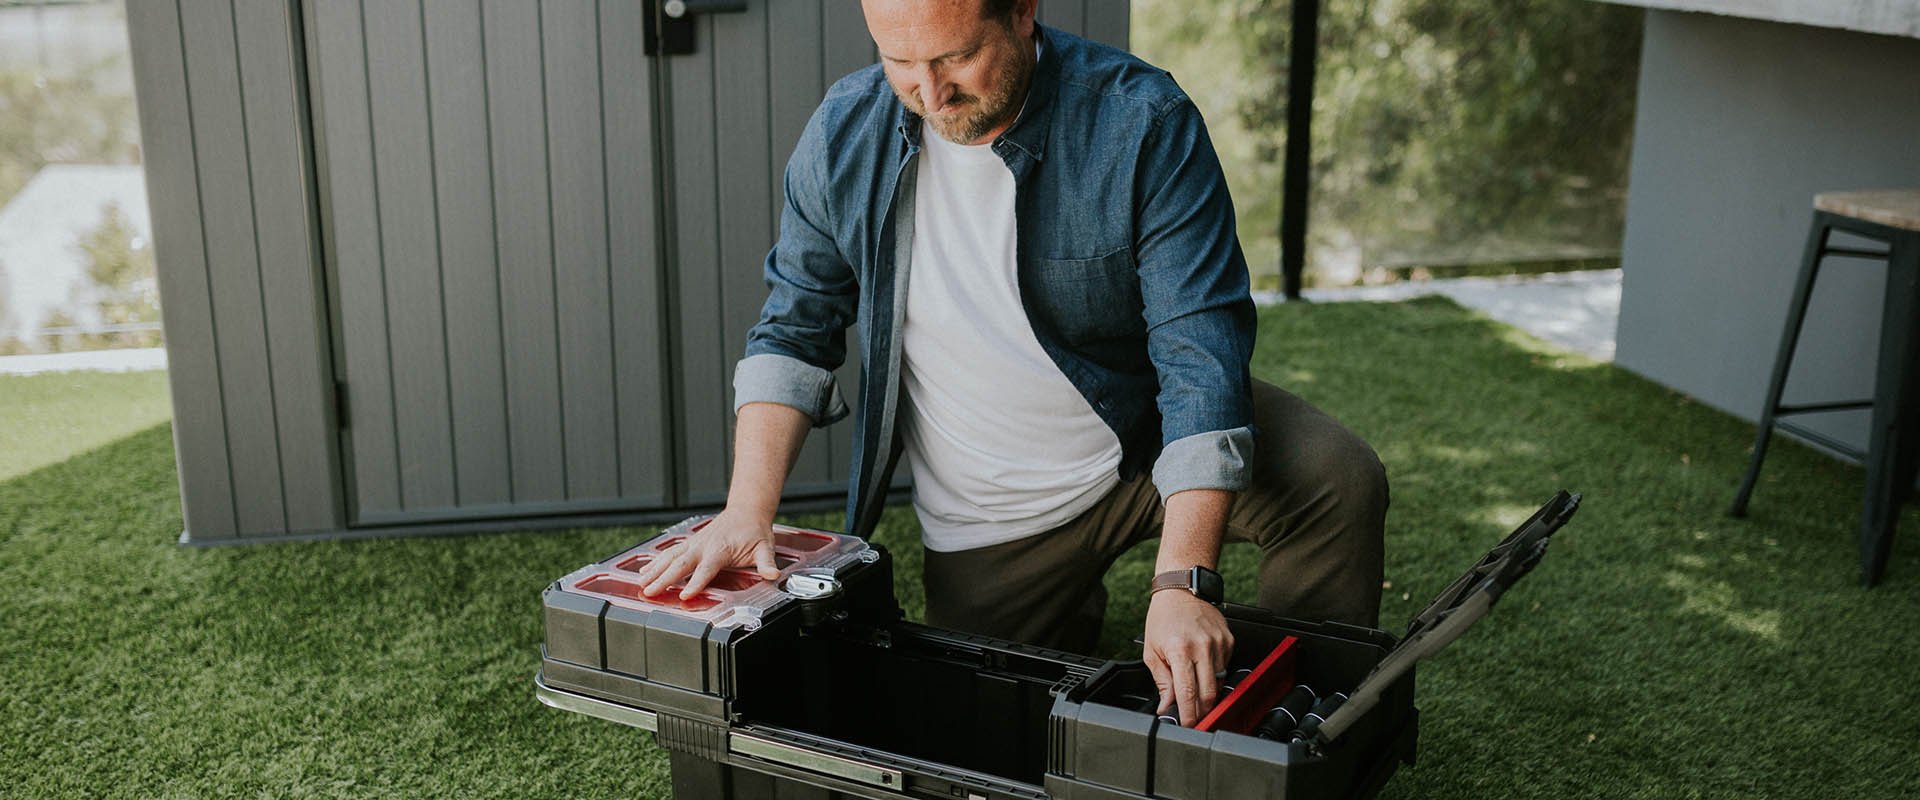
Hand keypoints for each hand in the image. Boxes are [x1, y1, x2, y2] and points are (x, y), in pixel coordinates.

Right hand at [632, 508, 782, 598]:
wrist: (746, 510)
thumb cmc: (755, 531)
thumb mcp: (765, 547)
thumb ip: (766, 563)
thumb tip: (772, 575)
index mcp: (720, 549)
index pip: (706, 569)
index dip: (695, 582)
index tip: (685, 595)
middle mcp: (703, 545)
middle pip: (680, 564)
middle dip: (664, 578)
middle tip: (650, 592)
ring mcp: (694, 543)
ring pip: (670, 557)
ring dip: (655, 570)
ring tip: (641, 584)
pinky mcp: (690, 543)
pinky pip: (669, 553)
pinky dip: (656, 562)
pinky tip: (644, 572)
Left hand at [1143, 589, 1234, 726]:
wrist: (1181, 590)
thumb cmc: (1163, 618)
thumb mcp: (1152, 651)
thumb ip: (1162, 682)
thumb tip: (1167, 706)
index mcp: (1180, 650)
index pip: (1188, 693)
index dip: (1189, 714)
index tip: (1188, 725)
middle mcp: (1202, 647)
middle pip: (1209, 693)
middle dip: (1202, 710)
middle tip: (1194, 717)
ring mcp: (1218, 644)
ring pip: (1220, 683)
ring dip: (1209, 693)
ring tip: (1196, 693)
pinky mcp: (1229, 641)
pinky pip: (1226, 668)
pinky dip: (1215, 675)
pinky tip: (1203, 668)